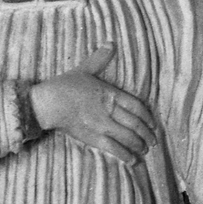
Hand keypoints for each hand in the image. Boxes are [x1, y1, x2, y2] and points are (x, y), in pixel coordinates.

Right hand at [30, 44, 156, 164]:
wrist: (49, 102)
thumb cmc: (65, 85)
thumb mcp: (85, 69)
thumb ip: (100, 58)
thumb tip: (111, 42)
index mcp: (111, 94)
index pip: (137, 107)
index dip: (148, 118)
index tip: (153, 125)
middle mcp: (110, 110)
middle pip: (136, 124)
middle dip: (147, 135)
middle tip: (152, 142)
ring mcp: (102, 125)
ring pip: (128, 137)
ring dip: (139, 146)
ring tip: (144, 151)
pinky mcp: (93, 138)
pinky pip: (114, 148)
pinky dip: (125, 155)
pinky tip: (132, 161)